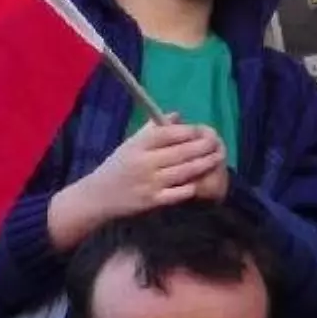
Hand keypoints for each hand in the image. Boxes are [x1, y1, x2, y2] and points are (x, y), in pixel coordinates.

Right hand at [50, 119, 226, 249]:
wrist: (98, 196)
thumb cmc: (117, 166)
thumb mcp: (130, 144)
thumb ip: (153, 129)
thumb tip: (178, 116)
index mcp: (138, 145)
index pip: (168, 134)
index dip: (189, 131)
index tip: (202, 130)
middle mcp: (145, 162)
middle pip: (181, 152)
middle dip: (203, 147)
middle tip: (218, 143)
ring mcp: (150, 183)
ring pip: (184, 171)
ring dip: (203, 164)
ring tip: (217, 158)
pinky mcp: (153, 201)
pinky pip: (178, 192)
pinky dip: (191, 186)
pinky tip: (202, 180)